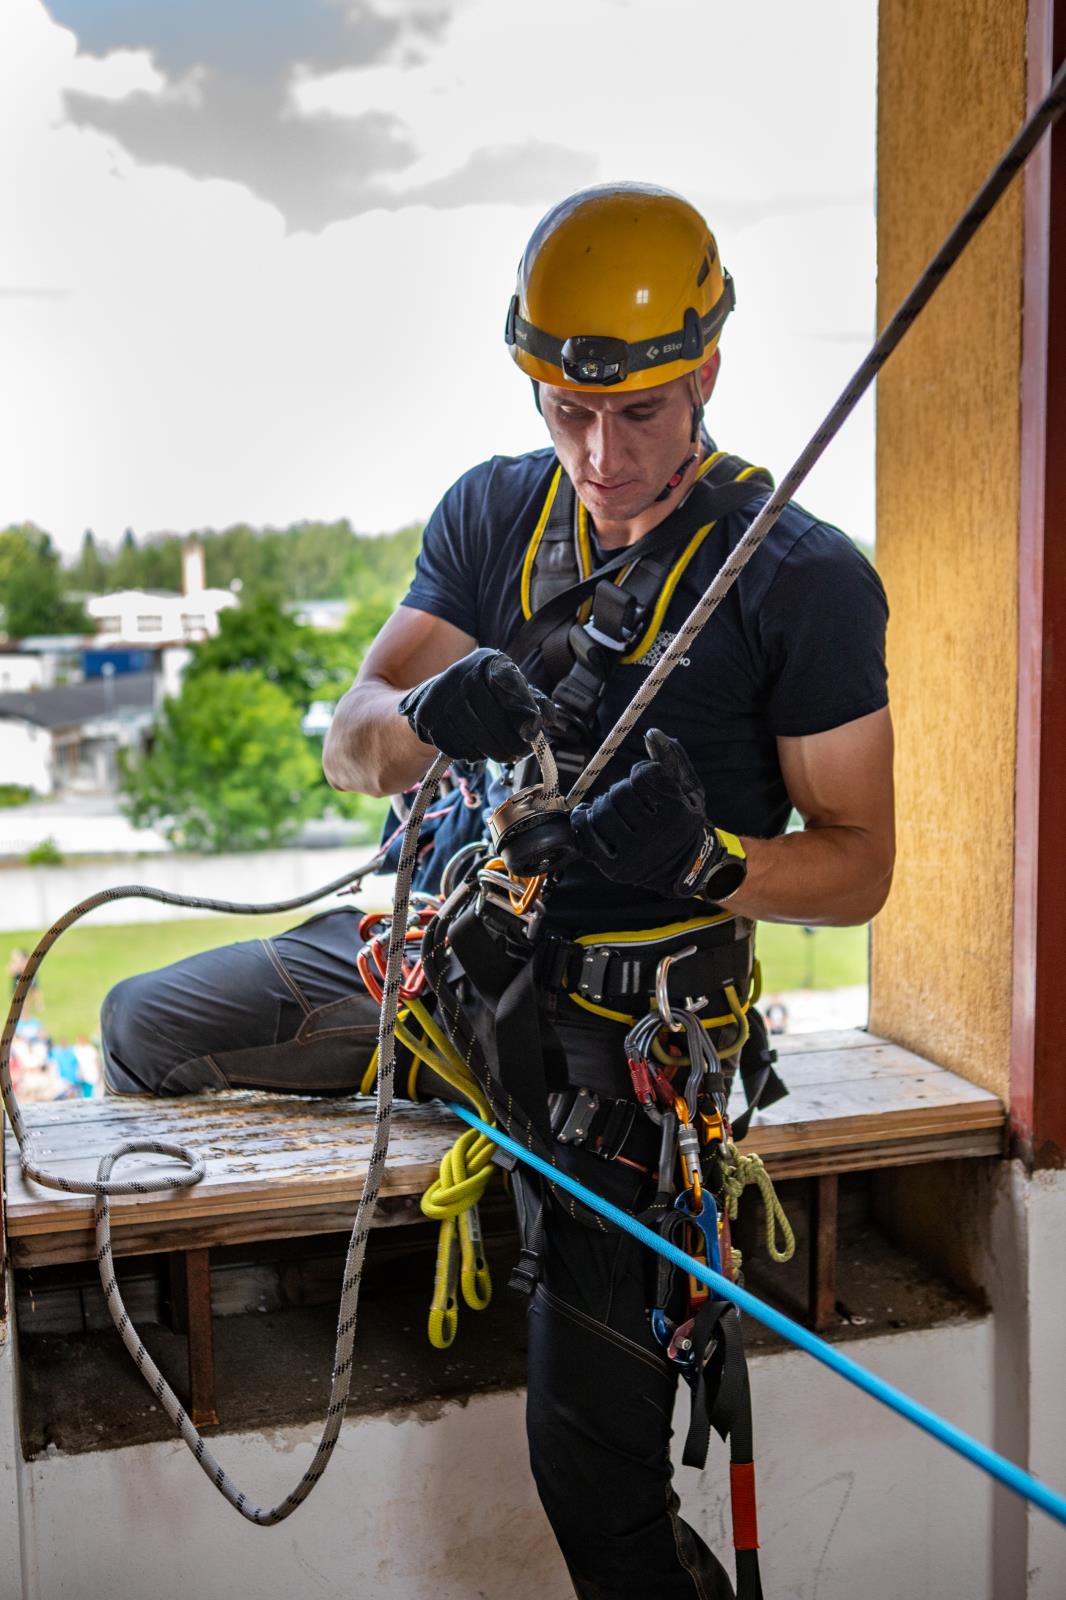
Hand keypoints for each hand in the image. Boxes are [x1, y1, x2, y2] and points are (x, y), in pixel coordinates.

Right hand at [398, 647, 549, 762]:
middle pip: (489, 714)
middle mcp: (460, 672)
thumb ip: (534, 702)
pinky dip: (469, 753)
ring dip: (491, 750)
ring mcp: (440, 694)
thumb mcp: (512, 690)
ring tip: (503, 755)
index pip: (509, 684)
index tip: (533, 733)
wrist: (442, 696)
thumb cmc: (488, 696)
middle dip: (509, 740)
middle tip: (519, 754)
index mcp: (487, 660)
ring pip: (471, 733)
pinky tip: (478, 751)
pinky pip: (453, 743)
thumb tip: (547, 720)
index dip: (523, 711)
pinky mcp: (427, 715)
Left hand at [571, 729, 747, 901]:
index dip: (641, 772)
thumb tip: (652, 733)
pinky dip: (583, 821)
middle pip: (619, 793)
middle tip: (627, 797)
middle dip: (621, 790)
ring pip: (602, 813)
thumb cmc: (683, 821)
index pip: (644, 775)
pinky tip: (588, 815)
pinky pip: (588, 837)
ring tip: (612, 809)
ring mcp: (634, 853)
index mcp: (677, 812)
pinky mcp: (616, 868)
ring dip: (602, 805)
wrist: (686, 867)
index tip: (644, 780)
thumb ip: (671, 760)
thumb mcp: (688, 790)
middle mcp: (657, 834)